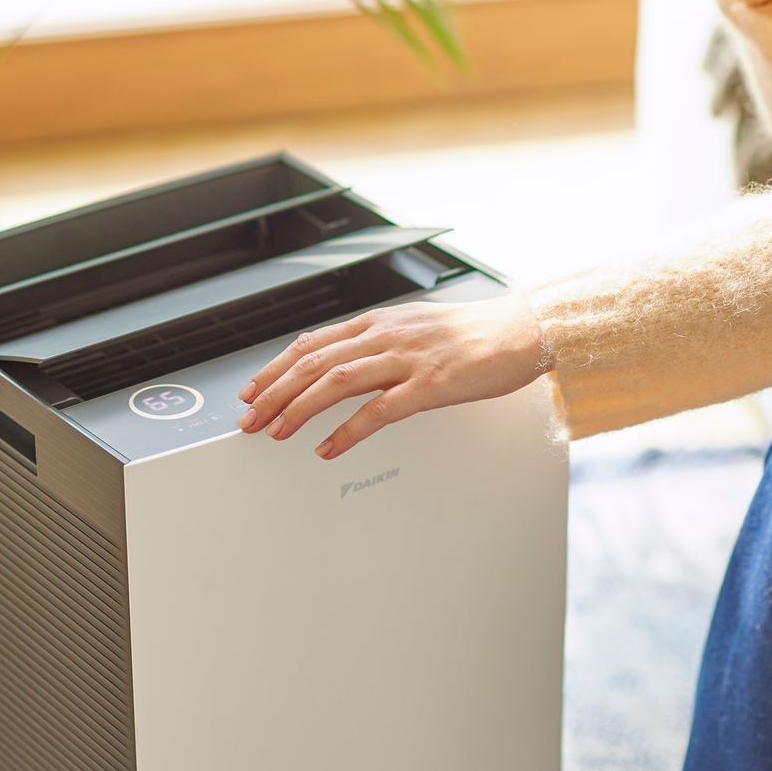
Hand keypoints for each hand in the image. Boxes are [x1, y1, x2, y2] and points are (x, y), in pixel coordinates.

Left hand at [236, 293, 549, 458]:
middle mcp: (386, 335)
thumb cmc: (476, 334)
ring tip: (276, 432)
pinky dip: (346, 432)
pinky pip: (378, 411)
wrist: (522, 331)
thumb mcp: (417, 329)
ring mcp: (406, 359)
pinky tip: (328, 448)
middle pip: (313, 362)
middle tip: (248, 419)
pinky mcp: (430, 385)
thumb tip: (347, 363)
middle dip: (273, 392)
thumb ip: (381, 343)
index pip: (311, 343)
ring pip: (335, 382)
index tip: (251, 390)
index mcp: (379, 322)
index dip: (274, 367)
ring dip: (298, 408)